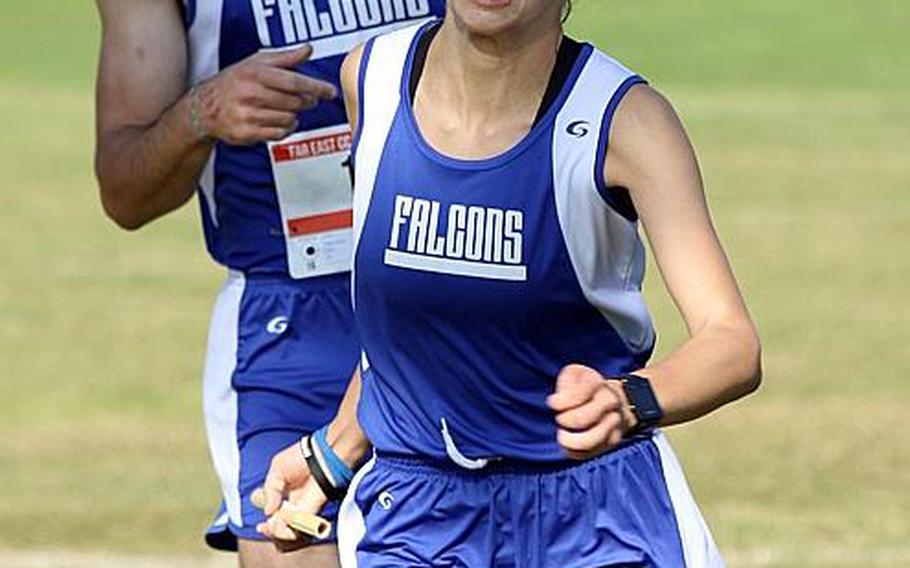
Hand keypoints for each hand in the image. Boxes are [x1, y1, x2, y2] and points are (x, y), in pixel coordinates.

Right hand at [195, 44, 336, 144]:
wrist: (205, 107)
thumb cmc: (234, 82)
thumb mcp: (256, 63)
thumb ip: (285, 58)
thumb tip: (308, 50)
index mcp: (254, 73)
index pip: (293, 81)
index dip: (316, 87)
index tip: (330, 91)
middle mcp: (250, 94)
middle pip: (294, 102)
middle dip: (307, 101)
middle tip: (308, 99)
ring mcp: (247, 115)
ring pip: (289, 119)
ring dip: (295, 115)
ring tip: (288, 108)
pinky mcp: (247, 133)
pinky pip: (279, 134)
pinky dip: (286, 128)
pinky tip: (281, 121)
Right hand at [256, 441, 328, 551]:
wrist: (321, 454)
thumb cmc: (302, 457)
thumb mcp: (277, 470)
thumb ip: (270, 490)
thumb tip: (268, 512)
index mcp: (287, 498)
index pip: (277, 519)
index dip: (268, 526)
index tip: (260, 526)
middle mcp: (296, 507)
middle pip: (283, 530)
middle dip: (271, 532)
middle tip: (263, 528)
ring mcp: (304, 510)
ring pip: (290, 534)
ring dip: (277, 533)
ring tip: (270, 526)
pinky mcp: (312, 512)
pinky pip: (299, 530)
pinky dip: (288, 530)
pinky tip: (280, 522)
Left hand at [547, 364, 635, 459]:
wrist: (617, 400)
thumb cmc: (586, 386)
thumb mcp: (575, 374)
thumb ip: (565, 383)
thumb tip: (556, 403)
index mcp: (598, 383)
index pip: (577, 395)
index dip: (559, 402)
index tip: (553, 403)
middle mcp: (610, 403)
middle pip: (581, 419)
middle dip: (563, 420)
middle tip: (560, 418)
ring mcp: (614, 423)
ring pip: (588, 441)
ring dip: (568, 440)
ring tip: (562, 434)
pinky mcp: (611, 442)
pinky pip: (588, 454)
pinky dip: (573, 451)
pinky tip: (569, 443)